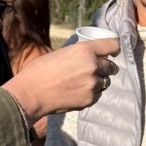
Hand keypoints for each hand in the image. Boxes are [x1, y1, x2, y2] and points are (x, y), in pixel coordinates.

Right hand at [3, 38, 119, 124]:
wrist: (31, 93)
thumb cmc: (40, 70)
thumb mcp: (62, 53)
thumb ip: (80, 54)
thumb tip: (90, 57)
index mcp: (85, 50)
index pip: (112, 45)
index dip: (114, 48)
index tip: (113, 52)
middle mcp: (93, 66)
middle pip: (111, 67)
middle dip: (106, 68)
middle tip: (96, 70)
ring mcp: (93, 84)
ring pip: (105, 82)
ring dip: (98, 81)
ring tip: (82, 83)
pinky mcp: (90, 99)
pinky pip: (97, 94)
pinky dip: (91, 93)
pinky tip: (77, 92)